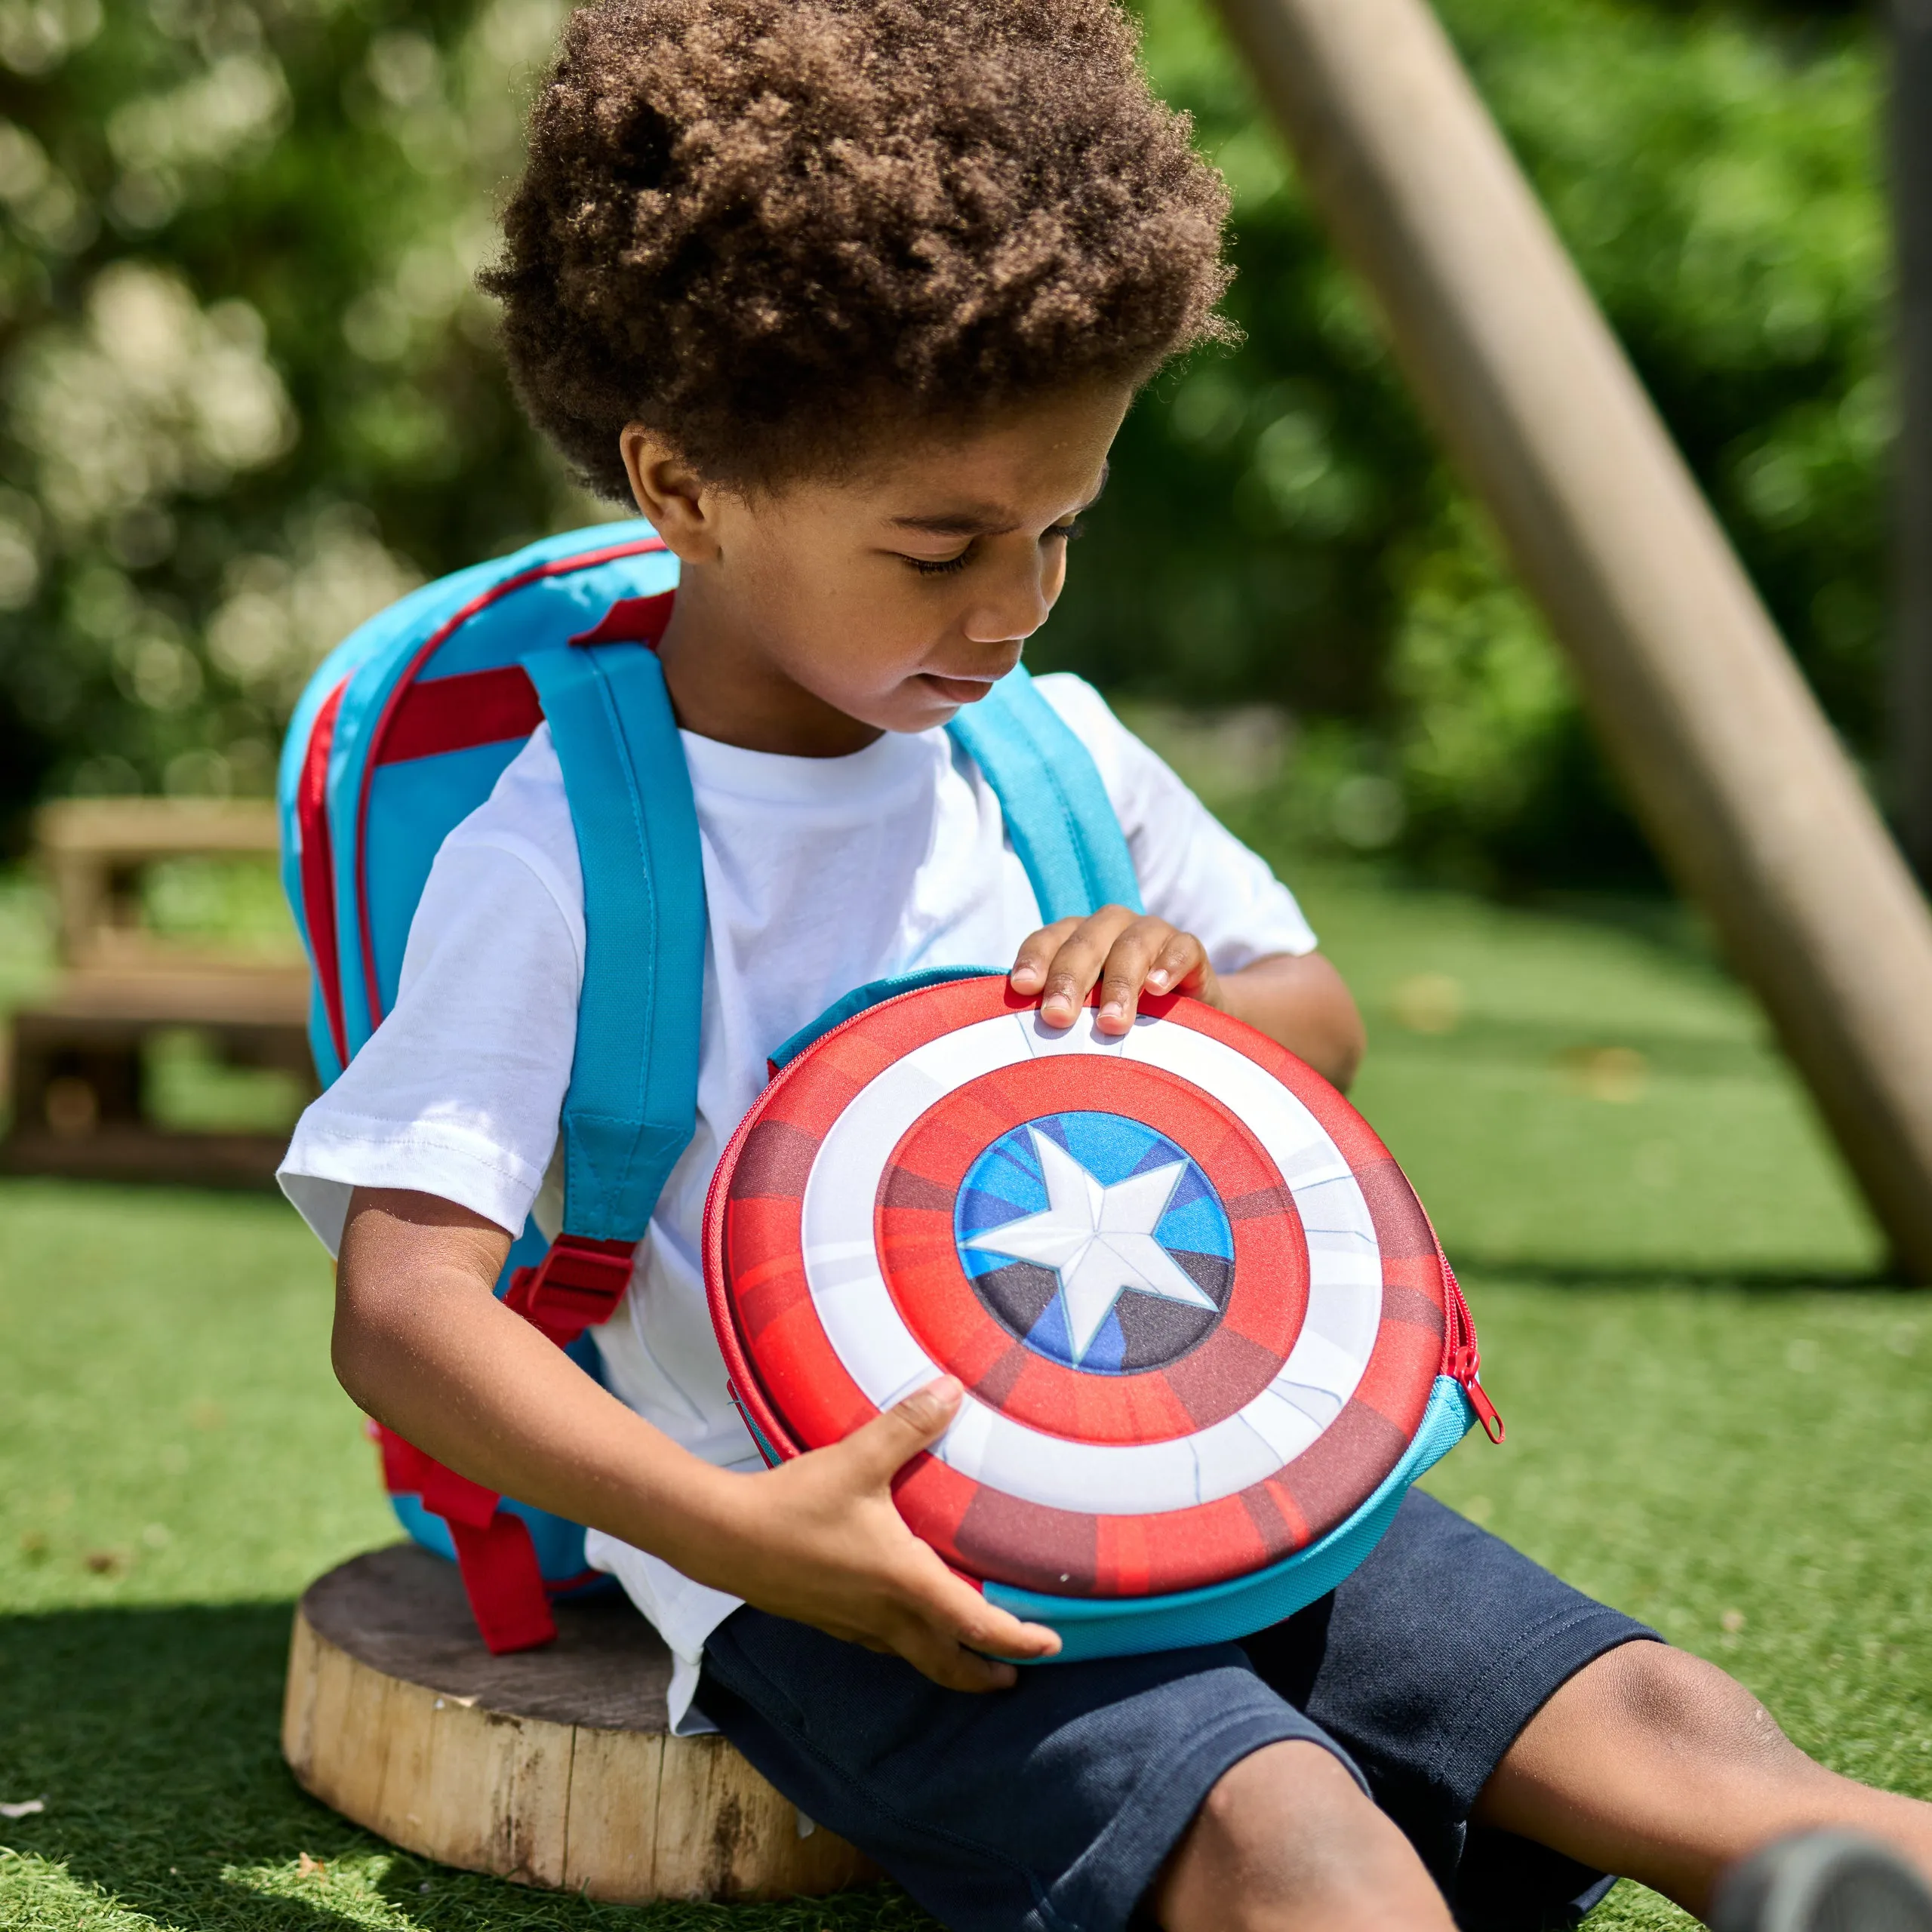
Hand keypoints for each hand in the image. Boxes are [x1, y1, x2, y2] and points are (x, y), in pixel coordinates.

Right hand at [710, 1377, 1060, 1691]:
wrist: (723, 1538)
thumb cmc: (794, 1505)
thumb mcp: (857, 1459)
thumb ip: (908, 1424)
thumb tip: (953, 1390)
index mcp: (905, 1582)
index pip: (977, 1625)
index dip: (1019, 1640)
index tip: (1052, 1647)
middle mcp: (884, 1615)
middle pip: (947, 1664)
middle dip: (985, 1674)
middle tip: (1014, 1675)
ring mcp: (853, 1625)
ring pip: (913, 1657)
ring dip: (947, 1661)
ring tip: (967, 1652)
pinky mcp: (828, 1620)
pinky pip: (882, 1643)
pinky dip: (909, 1643)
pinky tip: (903, 1620)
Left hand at [1009, 906, 1220, 1036]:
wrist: (1187, 1013)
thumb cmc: (1121, 1014)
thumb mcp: (1086, 1013)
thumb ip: (1061, 1014)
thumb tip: (1025, 1041)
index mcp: (1075, 938)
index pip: (1047, 940)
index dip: (1034, 960)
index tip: (1022, 988)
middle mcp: (1109, 926)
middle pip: (1084, 944)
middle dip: (1069, 979)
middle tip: (1057, 1017)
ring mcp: (1151, 932)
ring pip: (1131, 946)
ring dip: (1119, 984)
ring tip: (1111, 1023)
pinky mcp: (1189, 947)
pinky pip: (1181, 948)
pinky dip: (1168, 966)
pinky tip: (1157, 990)